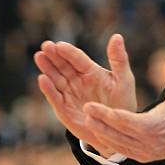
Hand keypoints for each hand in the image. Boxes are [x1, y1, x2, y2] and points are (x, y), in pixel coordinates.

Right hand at [34, 34, 136, 154]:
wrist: (118, 129)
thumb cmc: (122, 102)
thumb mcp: (124, 79)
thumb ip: (119, 59)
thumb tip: (117, 36)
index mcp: (91, 71)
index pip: (77, 58)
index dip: (68, 51)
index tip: (58, 44)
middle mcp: (77, 80)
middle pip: (63, 65)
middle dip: (54, 55)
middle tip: (45, 46)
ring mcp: (69, 94)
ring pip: (56, 78)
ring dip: (47, 68)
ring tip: (39, 56)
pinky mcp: (64, 109)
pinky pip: (55, 97)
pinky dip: (49, 89)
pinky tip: (42, 79)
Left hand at [82, 56, 164, 164]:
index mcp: (154, 126)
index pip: (124, 120)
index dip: (106, 114)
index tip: (90, 105)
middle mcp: (147, 142)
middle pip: (116, 133)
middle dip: (98, 122)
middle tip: (84, 109)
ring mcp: (144, 152)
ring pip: (116, 144)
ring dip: (100, 132)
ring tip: (86, 119)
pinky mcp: (141, 157)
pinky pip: (121, 150)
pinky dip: (109, 141)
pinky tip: (98, 131)